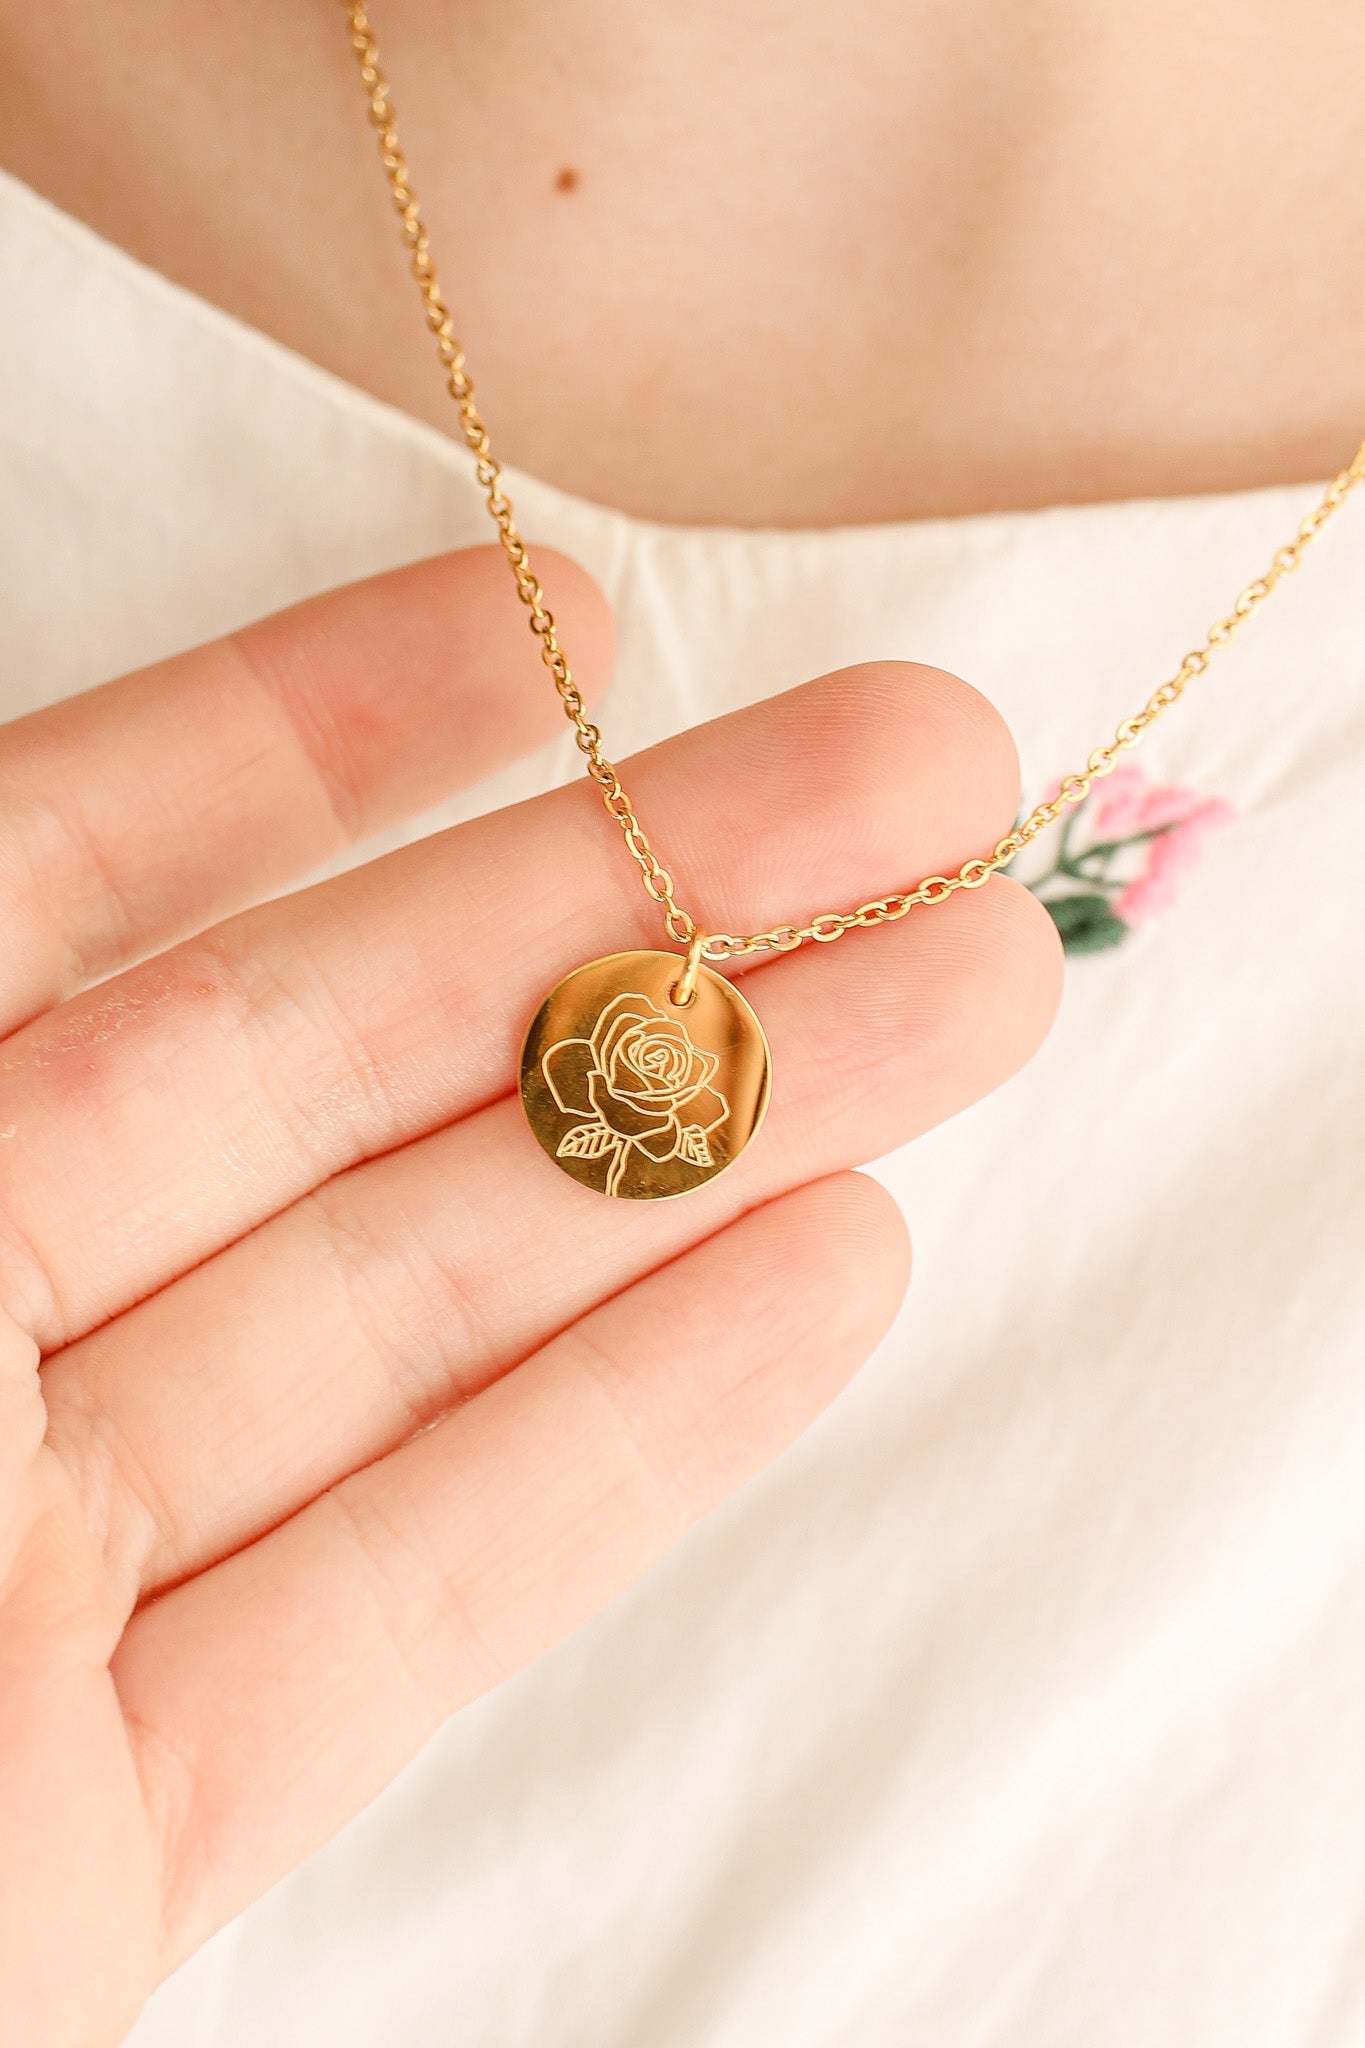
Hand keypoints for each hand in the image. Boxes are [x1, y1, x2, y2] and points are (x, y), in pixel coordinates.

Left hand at [0, 546, 1060, 2044]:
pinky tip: (828, 1271)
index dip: (330, 729)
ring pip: (421, 1322)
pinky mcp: (114, 1844)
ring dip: (708, 1156)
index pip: (83, 868)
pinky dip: (621, 1447)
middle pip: (331, 1076)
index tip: (573, 623)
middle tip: (919, 779)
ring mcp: (24, 1596)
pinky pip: (400, 1603)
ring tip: (961, 994)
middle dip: (645, 913)